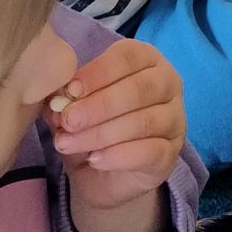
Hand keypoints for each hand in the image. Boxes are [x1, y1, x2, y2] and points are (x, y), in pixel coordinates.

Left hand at [47, 38, 186, 211]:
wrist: (105, 175)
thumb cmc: (92, 124)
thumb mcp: (74, 107)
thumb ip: (67, 99)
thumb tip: (56, 101)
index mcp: (145, 59)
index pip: (128, 57)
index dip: (98, 72)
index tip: (70, 90)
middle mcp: (168, 83)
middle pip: (139, 89)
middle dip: (99, 105)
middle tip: (68, 120)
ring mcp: (175, 119)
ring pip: (144, 122)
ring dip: (101, 133)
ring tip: (67, 144)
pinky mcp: (172, 154)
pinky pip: (150, 151)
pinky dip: (119, 156)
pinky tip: (94, 159)